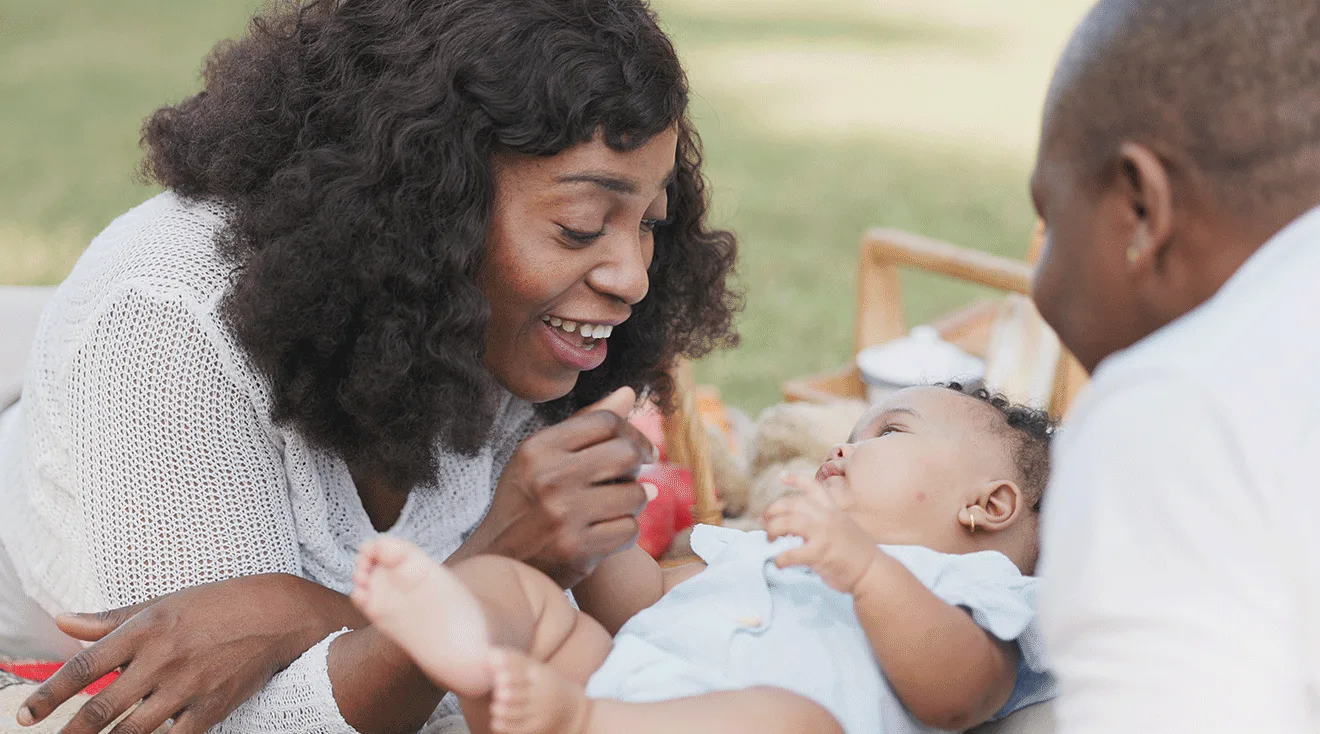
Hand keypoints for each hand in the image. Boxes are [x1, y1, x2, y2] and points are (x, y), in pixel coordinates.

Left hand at [18, 573, 362, 733]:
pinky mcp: (211, 708)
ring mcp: (187, 687)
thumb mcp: (163, 603)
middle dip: (71, 733)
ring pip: (132, 731)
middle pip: (102, 709)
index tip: (29, 715)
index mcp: (146, 628)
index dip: (52, 695)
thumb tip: (64, 621)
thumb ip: (111, 618)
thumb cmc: (218, 603)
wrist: (279, 615)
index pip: (85, 666)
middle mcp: (162, 659)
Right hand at [458, 387, 654, 587]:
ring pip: (635, 494)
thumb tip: (629, 392)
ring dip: (632, 502)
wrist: (498, 561)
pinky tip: (605, 533)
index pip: (605, 421)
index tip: (642, 450)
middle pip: (626, 453)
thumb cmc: (525, 502)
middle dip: (636, 466)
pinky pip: (629, 529)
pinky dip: (624, 532)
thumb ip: (585, 425)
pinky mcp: (577, 549)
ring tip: (612, 507)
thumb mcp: (541, 457)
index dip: (632, 432)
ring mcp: (564, 515)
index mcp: (538, 449)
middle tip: (629, 478)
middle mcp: (550, 478)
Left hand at [762, 474, 883, 593]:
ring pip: (788, 522)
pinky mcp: (821, 553)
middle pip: (792, 504)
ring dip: (772, 530)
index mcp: (833, 510)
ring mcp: (824, 534)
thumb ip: (824, 521)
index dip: (796, 479)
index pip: (813, 487)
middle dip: (772, 510)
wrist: (873, 571)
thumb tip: (796, 524)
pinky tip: (778, 562)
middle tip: (764, 522)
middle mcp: (828, 517)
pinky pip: (792, 552)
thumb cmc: (856, 553)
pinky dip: (781, 558)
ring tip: (769, 539)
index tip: (780, 476)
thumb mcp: (844, 527)